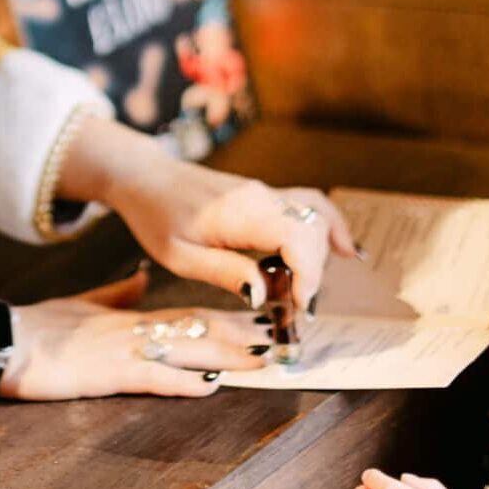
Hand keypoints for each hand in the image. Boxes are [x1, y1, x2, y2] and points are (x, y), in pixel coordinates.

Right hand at [0, 269, 263, 398]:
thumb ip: (114, 295)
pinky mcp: (108, 373)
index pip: (190, 314)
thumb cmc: (39, 326)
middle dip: (242, 333)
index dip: (229, 317)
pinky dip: (182, 382)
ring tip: (263, 356)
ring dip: (226, 355)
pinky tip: (207, 385)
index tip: (262, 315)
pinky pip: (152, 378)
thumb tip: (138, 281)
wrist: (4, 336)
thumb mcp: (82, 304)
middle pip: (199, 329)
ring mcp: (124, 349)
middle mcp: (136, 329)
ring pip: (186, 349)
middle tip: (282, 334)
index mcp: (131, 316)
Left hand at [59, 119, 355, 307]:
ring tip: (312, 290)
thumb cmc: (156, 216)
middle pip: (312, 230)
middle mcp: (261, 197)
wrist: (147, 179)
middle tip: (296, 309)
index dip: (309, 273)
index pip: (297, 237)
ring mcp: (265, 193)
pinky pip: (307, 208)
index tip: (298, 305)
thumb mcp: (179, 256)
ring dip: (322, 253)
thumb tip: (263, 295)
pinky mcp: (265, 196)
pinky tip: (342, 248)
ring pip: (315, 216)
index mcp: (241, 212)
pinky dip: (327, 227)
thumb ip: (223, 272)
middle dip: (315, 272)